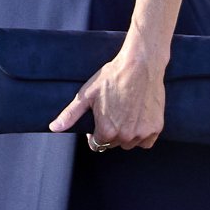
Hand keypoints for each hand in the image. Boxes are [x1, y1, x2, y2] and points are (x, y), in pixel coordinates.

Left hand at [48, 46, 166, 150]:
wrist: (140, 64)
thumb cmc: (112, 77)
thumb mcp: (86, 95)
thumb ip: (70, 115)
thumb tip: (53, 128)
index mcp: (107, 131)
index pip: (97, 144)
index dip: (95, 133)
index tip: (100, 118)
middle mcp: (125, 136)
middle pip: (113, 144)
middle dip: (110, 133)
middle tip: (113, 112)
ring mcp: (142, 133)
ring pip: (130, 143)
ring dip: (126, 134)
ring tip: (126, 112)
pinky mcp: (156, 128)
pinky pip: (146, 141)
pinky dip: (142, 134)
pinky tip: (138, 117)